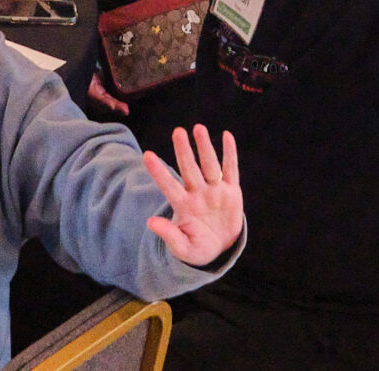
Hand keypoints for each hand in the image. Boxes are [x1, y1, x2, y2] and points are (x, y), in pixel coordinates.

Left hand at [141, 126, 241, 266]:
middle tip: (178, 131)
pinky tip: (227, 136)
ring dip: (204, 147)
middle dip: (184, 151)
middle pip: (189, 169)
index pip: (169, 186)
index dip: (159, 172)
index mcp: (184, 206)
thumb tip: (149, 222)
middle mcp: (198, 194)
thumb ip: (168, 235)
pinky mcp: (231, 192)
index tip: (147, 155)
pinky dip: (230, 153)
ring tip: (198, 128)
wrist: (220, 248)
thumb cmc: (197, 247)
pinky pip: (230, 170)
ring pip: (209, 165)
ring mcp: (214, 191)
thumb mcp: (183, 247)